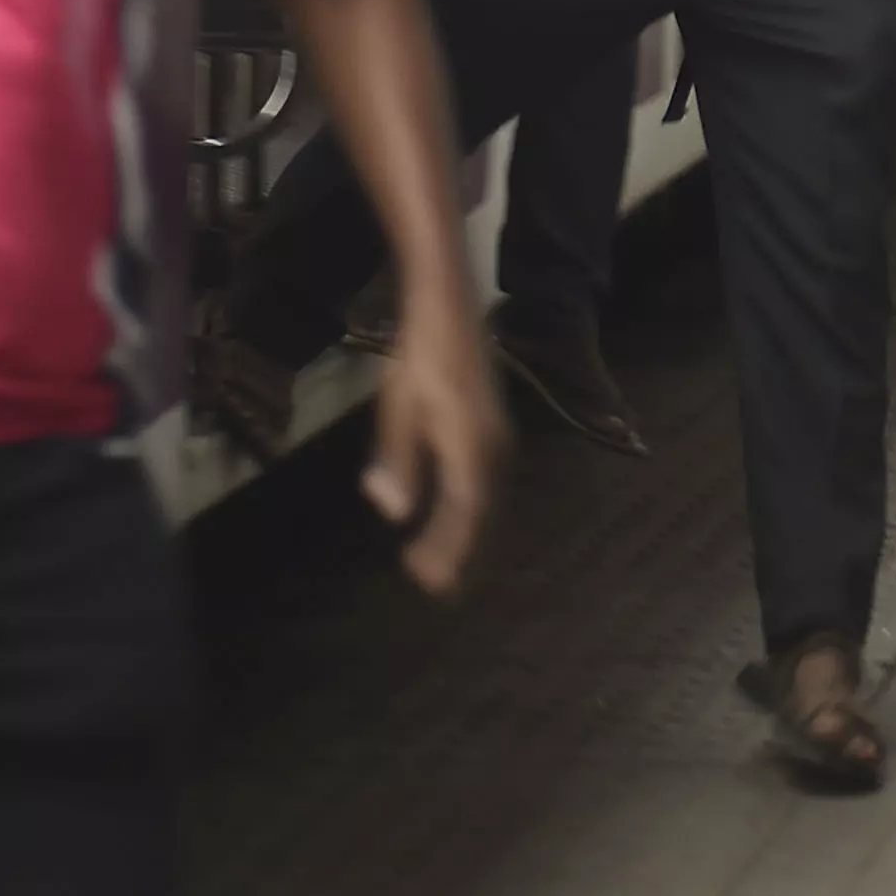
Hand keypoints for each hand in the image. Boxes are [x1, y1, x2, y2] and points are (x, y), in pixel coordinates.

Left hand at [357, 298, 509, 599]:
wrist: (450, 307)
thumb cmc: (419, 355)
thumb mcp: (398, 408)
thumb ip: (397, 460)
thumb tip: (393, 511)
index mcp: (471, 447)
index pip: (464, 515)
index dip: (447, 550)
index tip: (422, 577)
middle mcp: (496, 451)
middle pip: (484, 517)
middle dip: (463, 555)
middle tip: (437, 588)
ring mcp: (502, 442)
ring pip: (490, 505)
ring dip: (470, 538)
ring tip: (446, 567)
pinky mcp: (498, 434)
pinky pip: (491, 488)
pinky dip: (476, 515)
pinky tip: (458, 521)